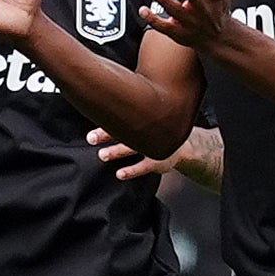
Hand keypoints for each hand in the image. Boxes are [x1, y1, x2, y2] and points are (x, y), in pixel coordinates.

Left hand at [92, 124, 223, 189]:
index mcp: (144, 119)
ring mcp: (153, 147)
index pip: (123, 114)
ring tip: (102, 155)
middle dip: (106, 134)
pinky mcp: (158, 162)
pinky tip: (119, 174)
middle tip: (91, 138)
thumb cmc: (157, 132)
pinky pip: (143, 167)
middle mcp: (148, 132)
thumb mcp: (148, 119)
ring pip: (132, 149)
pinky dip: (131, 171)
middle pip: (125, 131)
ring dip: (116, 152)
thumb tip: (103, 101)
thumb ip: (129, 114)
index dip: (107, 114)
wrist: (184, 145)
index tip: (93, 112)